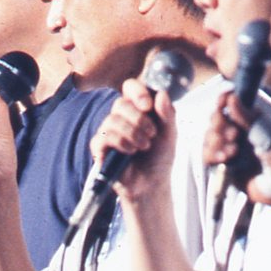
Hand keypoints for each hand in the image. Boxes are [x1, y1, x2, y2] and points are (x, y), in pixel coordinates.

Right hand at [90, 79, 176, 200]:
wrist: (152, 183)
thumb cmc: (159, 157)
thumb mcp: (170, 134)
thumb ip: (168, 114)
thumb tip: (162, 94)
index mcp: (138, 108)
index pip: (130, 87)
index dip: (137, 92)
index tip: (148, 106)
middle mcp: (121, 116)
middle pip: (120, 103)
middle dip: (139, 119)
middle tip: (152, 134)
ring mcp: (108, 130)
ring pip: (112, 119)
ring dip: (132, 133)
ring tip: (143, 146)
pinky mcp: (99, 147)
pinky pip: (104, 135)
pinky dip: (121, 142)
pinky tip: (130, 152)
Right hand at [204, 91, 270, 205]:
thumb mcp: (268, 136)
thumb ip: (248, 119)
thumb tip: (231, 97)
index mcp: (249, 121)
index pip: (229, 105)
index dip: (222, 101)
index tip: (222, 100)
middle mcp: (237, 134)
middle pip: (215, 120)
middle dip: (219, 124)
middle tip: (234, 133)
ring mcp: (229, 150)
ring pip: (208, 138)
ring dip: (217, 140)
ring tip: (234, 149)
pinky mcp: (223, 168)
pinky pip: (208, 157)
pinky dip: (213, 155)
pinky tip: (225, 158)